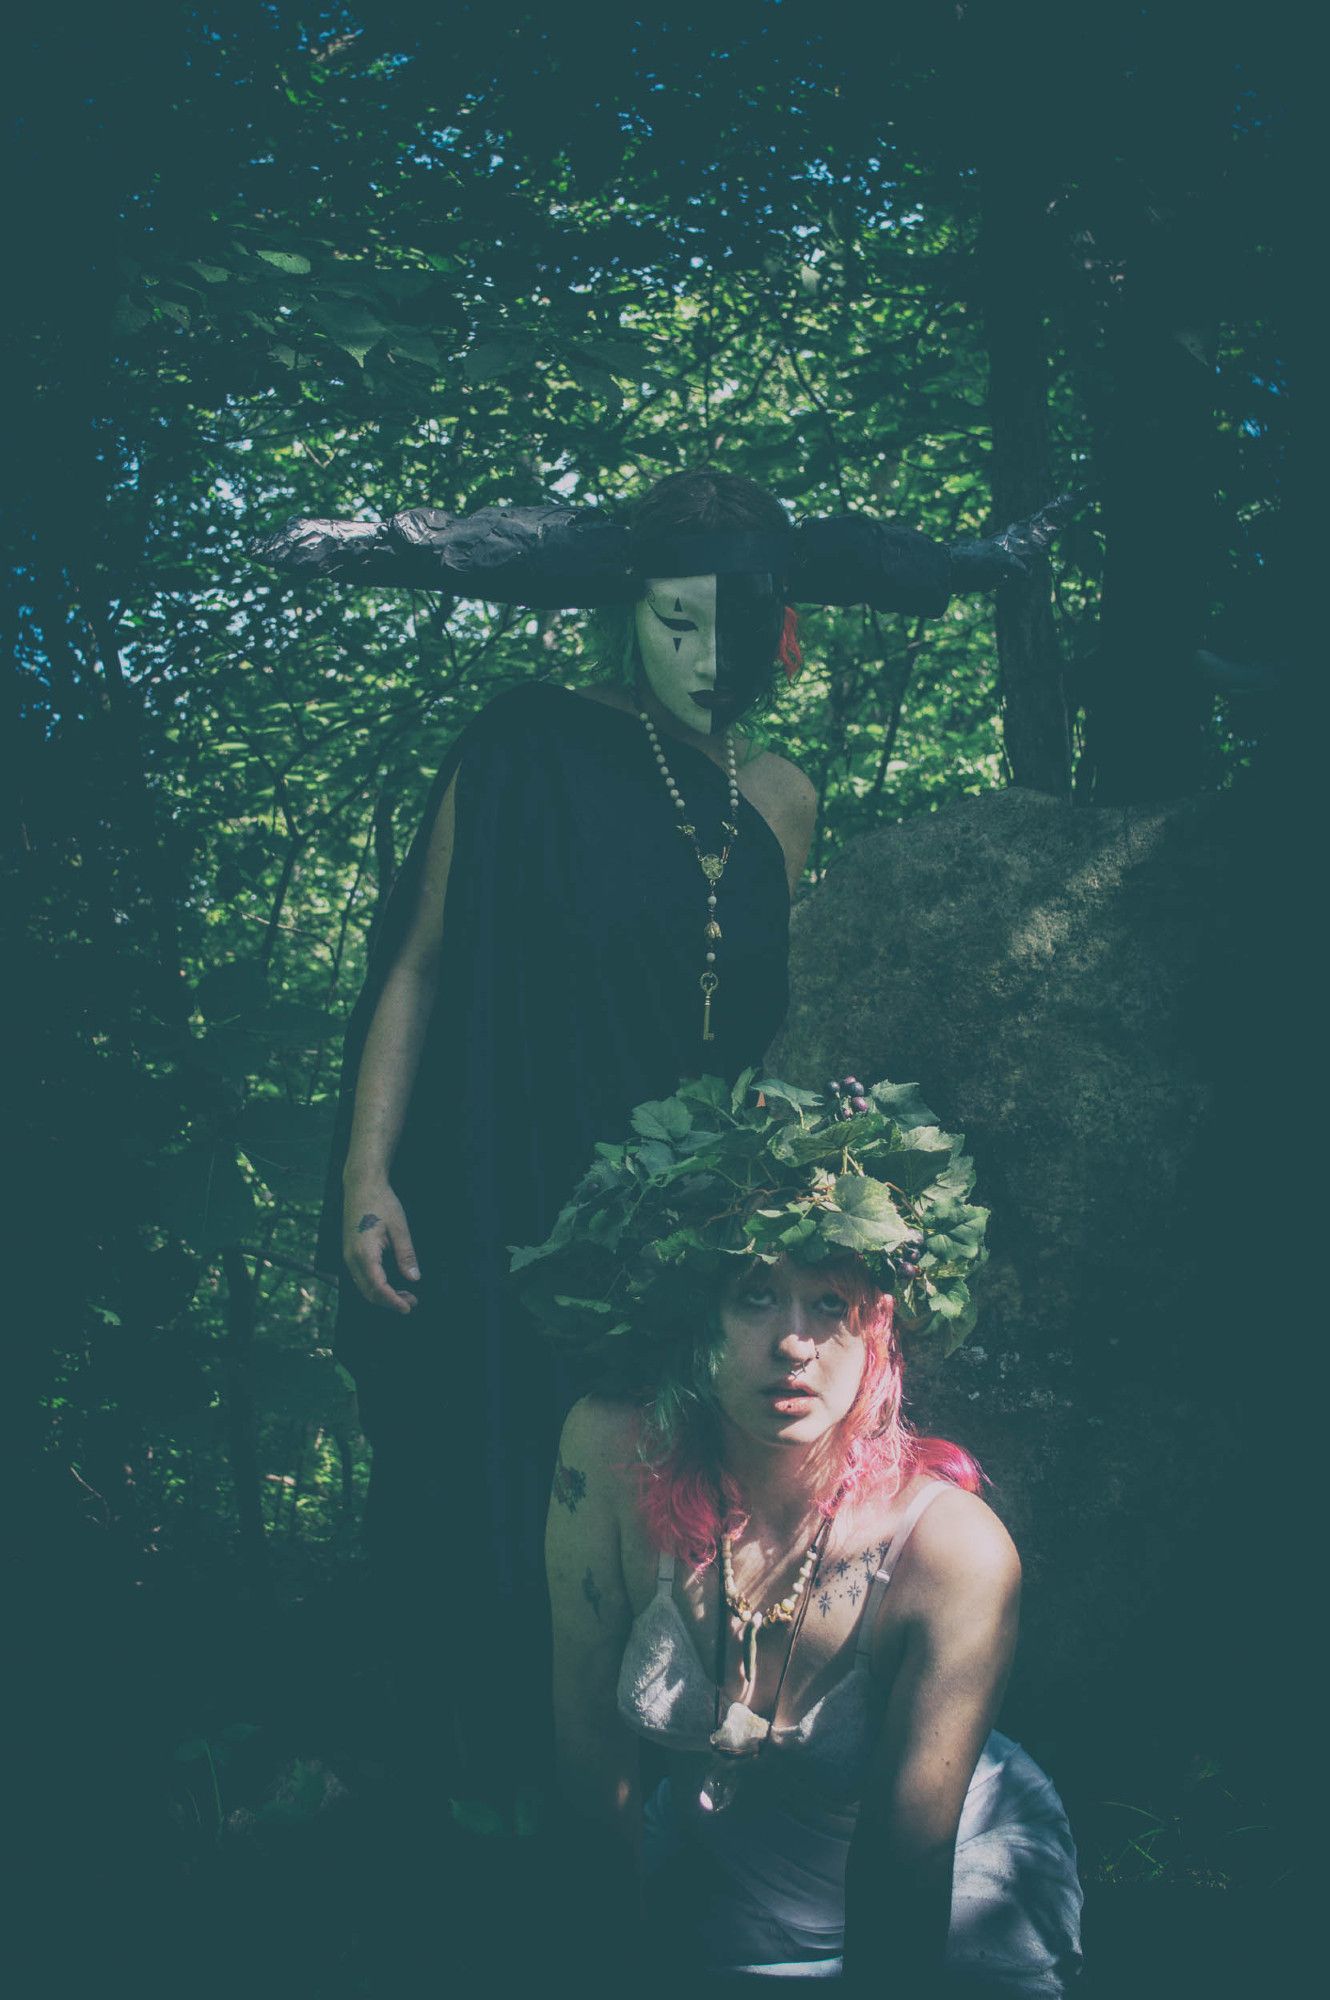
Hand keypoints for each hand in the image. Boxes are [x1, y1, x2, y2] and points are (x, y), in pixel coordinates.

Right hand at [342, 1182, 421, 1313]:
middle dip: (390, 1301)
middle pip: (368, 1292)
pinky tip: (391, 1283)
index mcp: (364, 1253)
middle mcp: (351, 1258)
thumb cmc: (381, 1202)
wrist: (361, 1185)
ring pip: (363, 1286)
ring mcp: (348, 1256)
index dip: (393, 1301)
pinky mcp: (350, 1252)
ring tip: (405, 1294)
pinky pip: (360, 1277)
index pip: (378, 1287)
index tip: (408, 1307)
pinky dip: (375, 1286)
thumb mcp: (399, 1227)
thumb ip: (406, 1254)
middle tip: (412, 1301)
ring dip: (383, 1295)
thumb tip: (414, 1278)